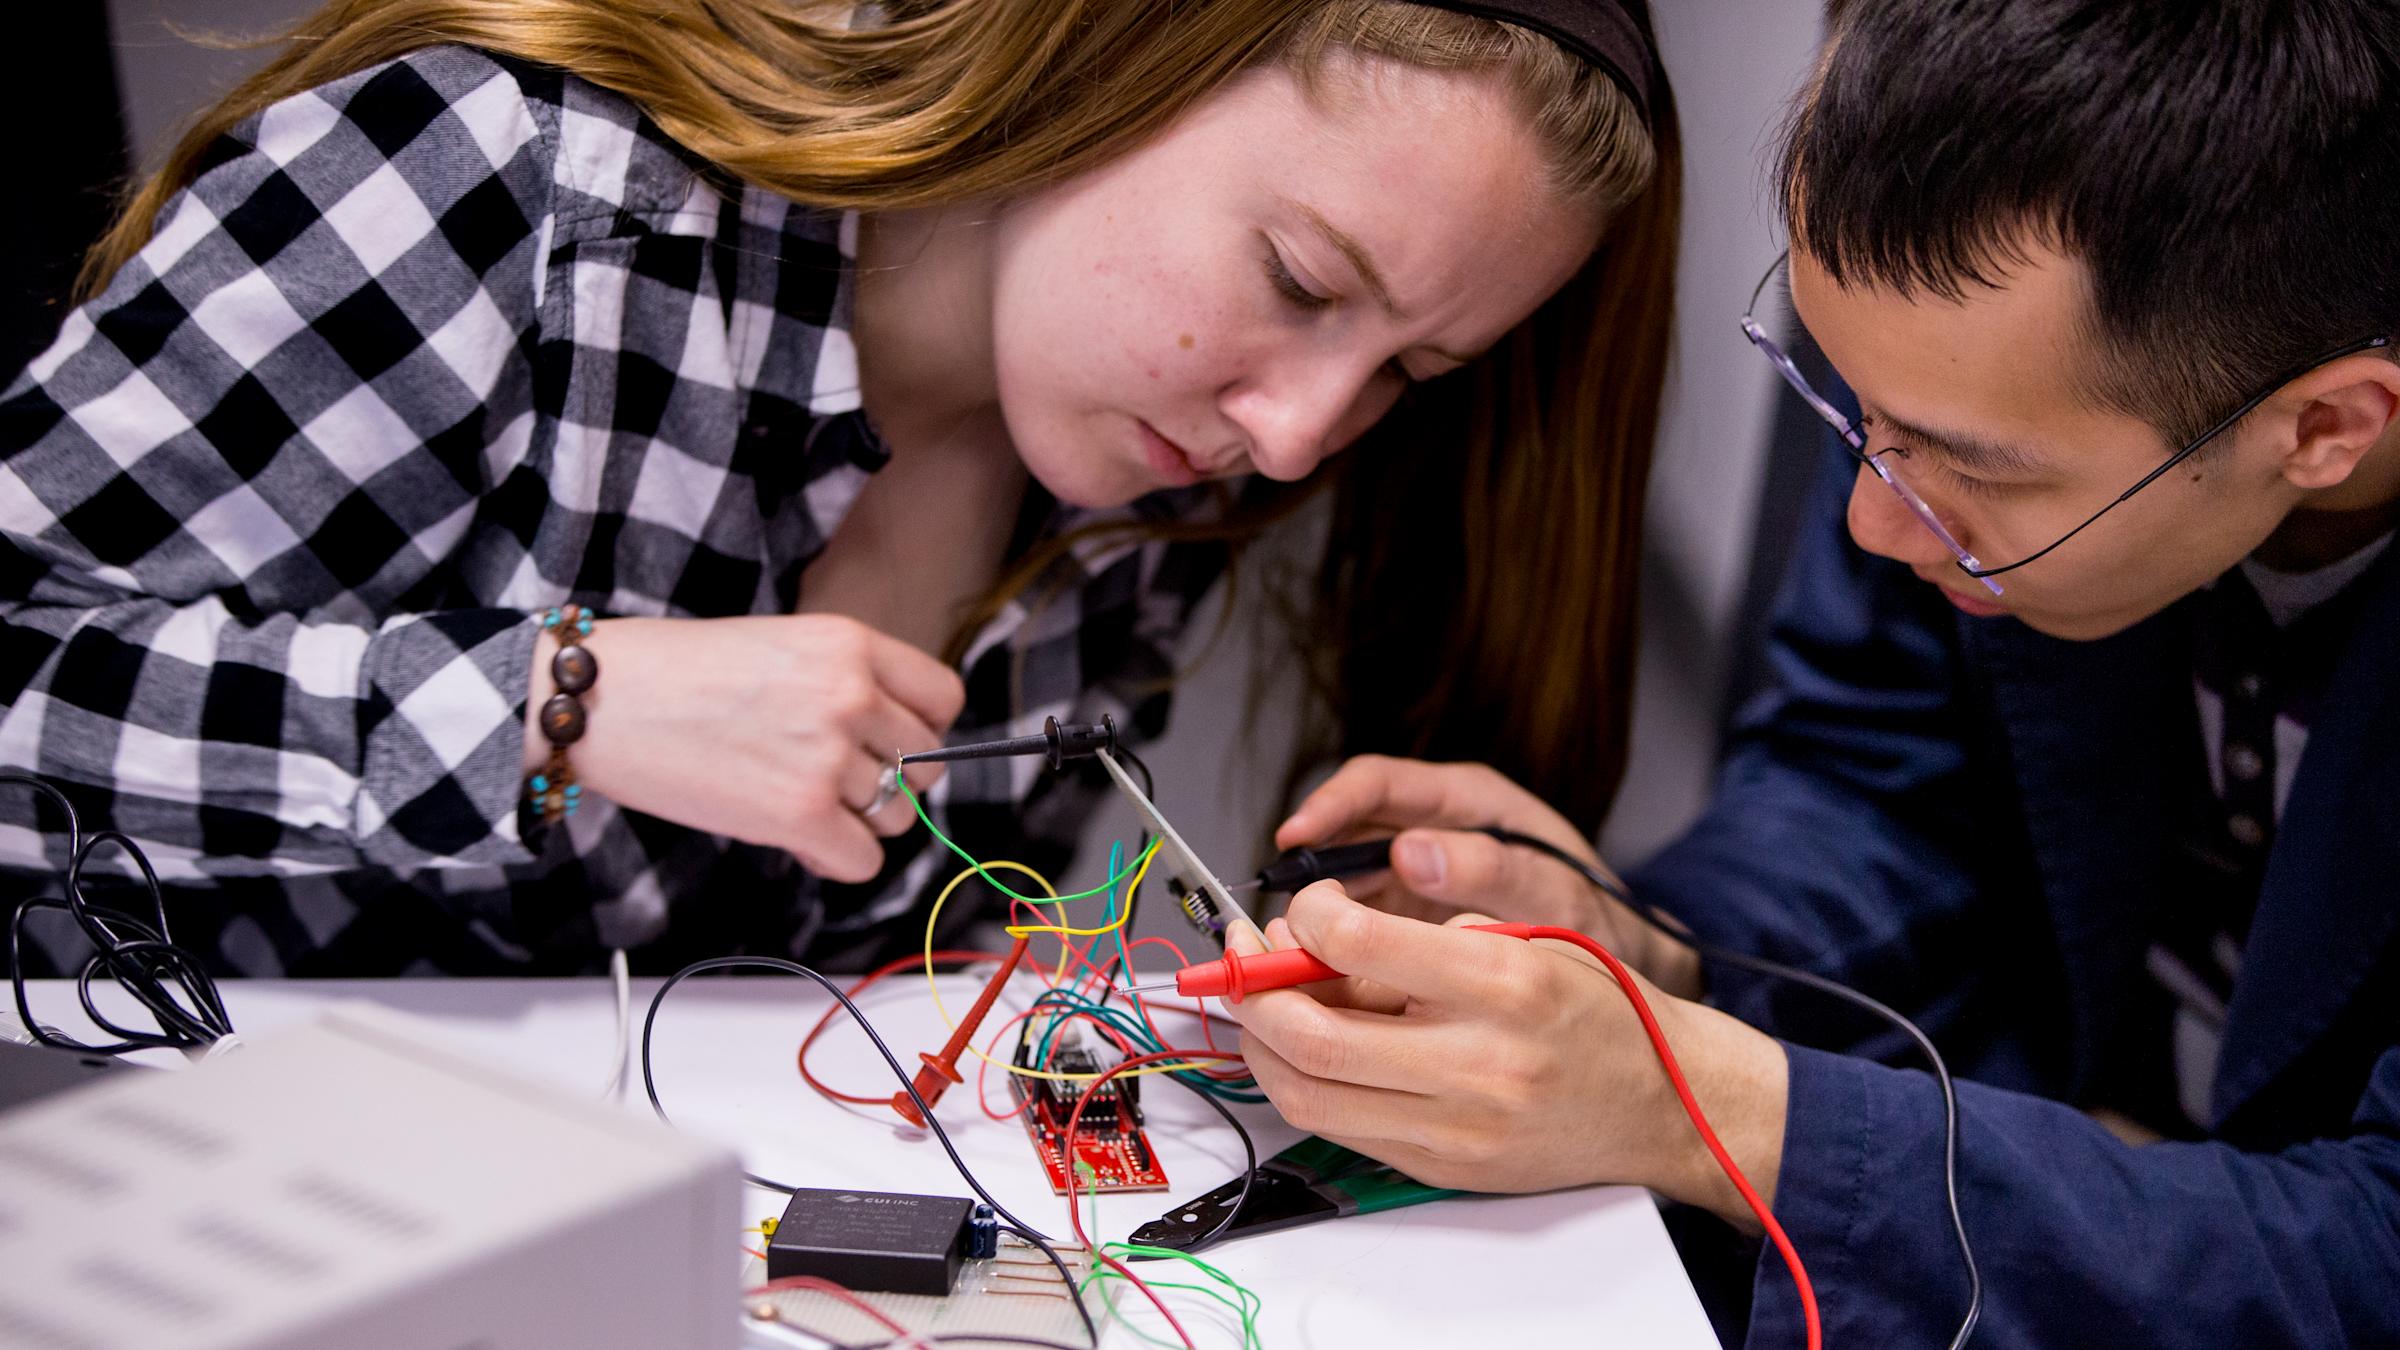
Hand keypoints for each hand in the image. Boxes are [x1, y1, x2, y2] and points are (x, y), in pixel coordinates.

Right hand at [526, 614, 964, 880]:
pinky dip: (835, 860)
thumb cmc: (678, 672)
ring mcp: (828, 754)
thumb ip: (845, 683)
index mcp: (850, 643)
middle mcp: (851, 694)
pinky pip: (863, 859)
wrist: (601, 699)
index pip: (944, 697)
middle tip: (832, 782)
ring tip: (802, 806)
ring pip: (897, 817)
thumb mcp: (782, 646)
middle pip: (925, 764)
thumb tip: (898, 749)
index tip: (890, 744)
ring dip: (858, 823)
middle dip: (887, 781)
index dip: (922, 729)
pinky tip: (797, 841)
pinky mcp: (799, 812)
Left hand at [1231, 882, 1788, 1228]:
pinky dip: (1305, 1084)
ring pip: (1309, 1094)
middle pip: (1312, 1036)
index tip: (1303, 908)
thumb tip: (1313, 936)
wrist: (1666, 1103)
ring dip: (1263, 1043)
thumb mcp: (1525, 938)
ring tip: (1264, 1002)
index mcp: (1503, 984)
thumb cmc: (1599, 1012)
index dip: (1306, 918)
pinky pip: (1342, 1128)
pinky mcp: (1443, 1168)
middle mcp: (1479, 1063)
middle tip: (1246, 957)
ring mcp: (1457, 1128)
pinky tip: (1307, 1048)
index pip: (1358, 942)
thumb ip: (1423, 940)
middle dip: (1255, 990)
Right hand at [1278, 756, 1698, 996]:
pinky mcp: (1414, 922)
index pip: (1378, 784)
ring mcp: (1420, 878)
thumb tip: (1411, 853)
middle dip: (1308, 873)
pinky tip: (1327, 980)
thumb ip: (1491, 870)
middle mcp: (1435, 831)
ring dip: (1318, 919)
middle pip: (1347, 835)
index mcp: (1469, 802)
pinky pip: (1362, 929)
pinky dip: (1340, 951)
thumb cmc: (1601, 919)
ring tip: (1294, 956)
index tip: (1295, 837)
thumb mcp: (1556, 892)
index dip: (1329, 805)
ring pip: (1347, 887)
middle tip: (1278, 917)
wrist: (1629, 965)